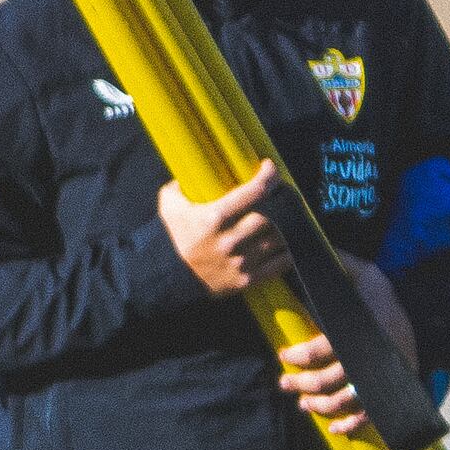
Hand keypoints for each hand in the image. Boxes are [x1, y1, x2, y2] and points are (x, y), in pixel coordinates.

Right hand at [156, 169, 288, 293]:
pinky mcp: (244, 281)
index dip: (269, 175)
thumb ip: (181, 185)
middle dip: (283, 201)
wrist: (160, 280)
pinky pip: (278, 265)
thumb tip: (192, 171)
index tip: (270, 169)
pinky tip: (289, 243)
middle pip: (272, 215)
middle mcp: (229, 240)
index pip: (255, 191)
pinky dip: (288, 253)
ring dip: (288, 226)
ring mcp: (239, 262)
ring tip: (290, 216)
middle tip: (284, 193)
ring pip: (279, 239)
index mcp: (213, 218)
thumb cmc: (166, 239)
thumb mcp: (168, 206)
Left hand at [277, 256, 416, 438]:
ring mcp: (382, 375)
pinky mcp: (392, 390)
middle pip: (330, 379)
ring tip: (302, 404)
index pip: (323, 348)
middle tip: (284, 383)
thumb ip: (338, 264)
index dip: (299, 355)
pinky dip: (353, 425)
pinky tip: (336, 430)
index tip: (284, 354)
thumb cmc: (384, 297)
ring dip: (320, 406)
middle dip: (302, 384)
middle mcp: (371, 355)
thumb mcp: (364, 274)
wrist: (428, 315)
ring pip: (346, 400)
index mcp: (360, 328)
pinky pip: (371, 415)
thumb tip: (307, 247)